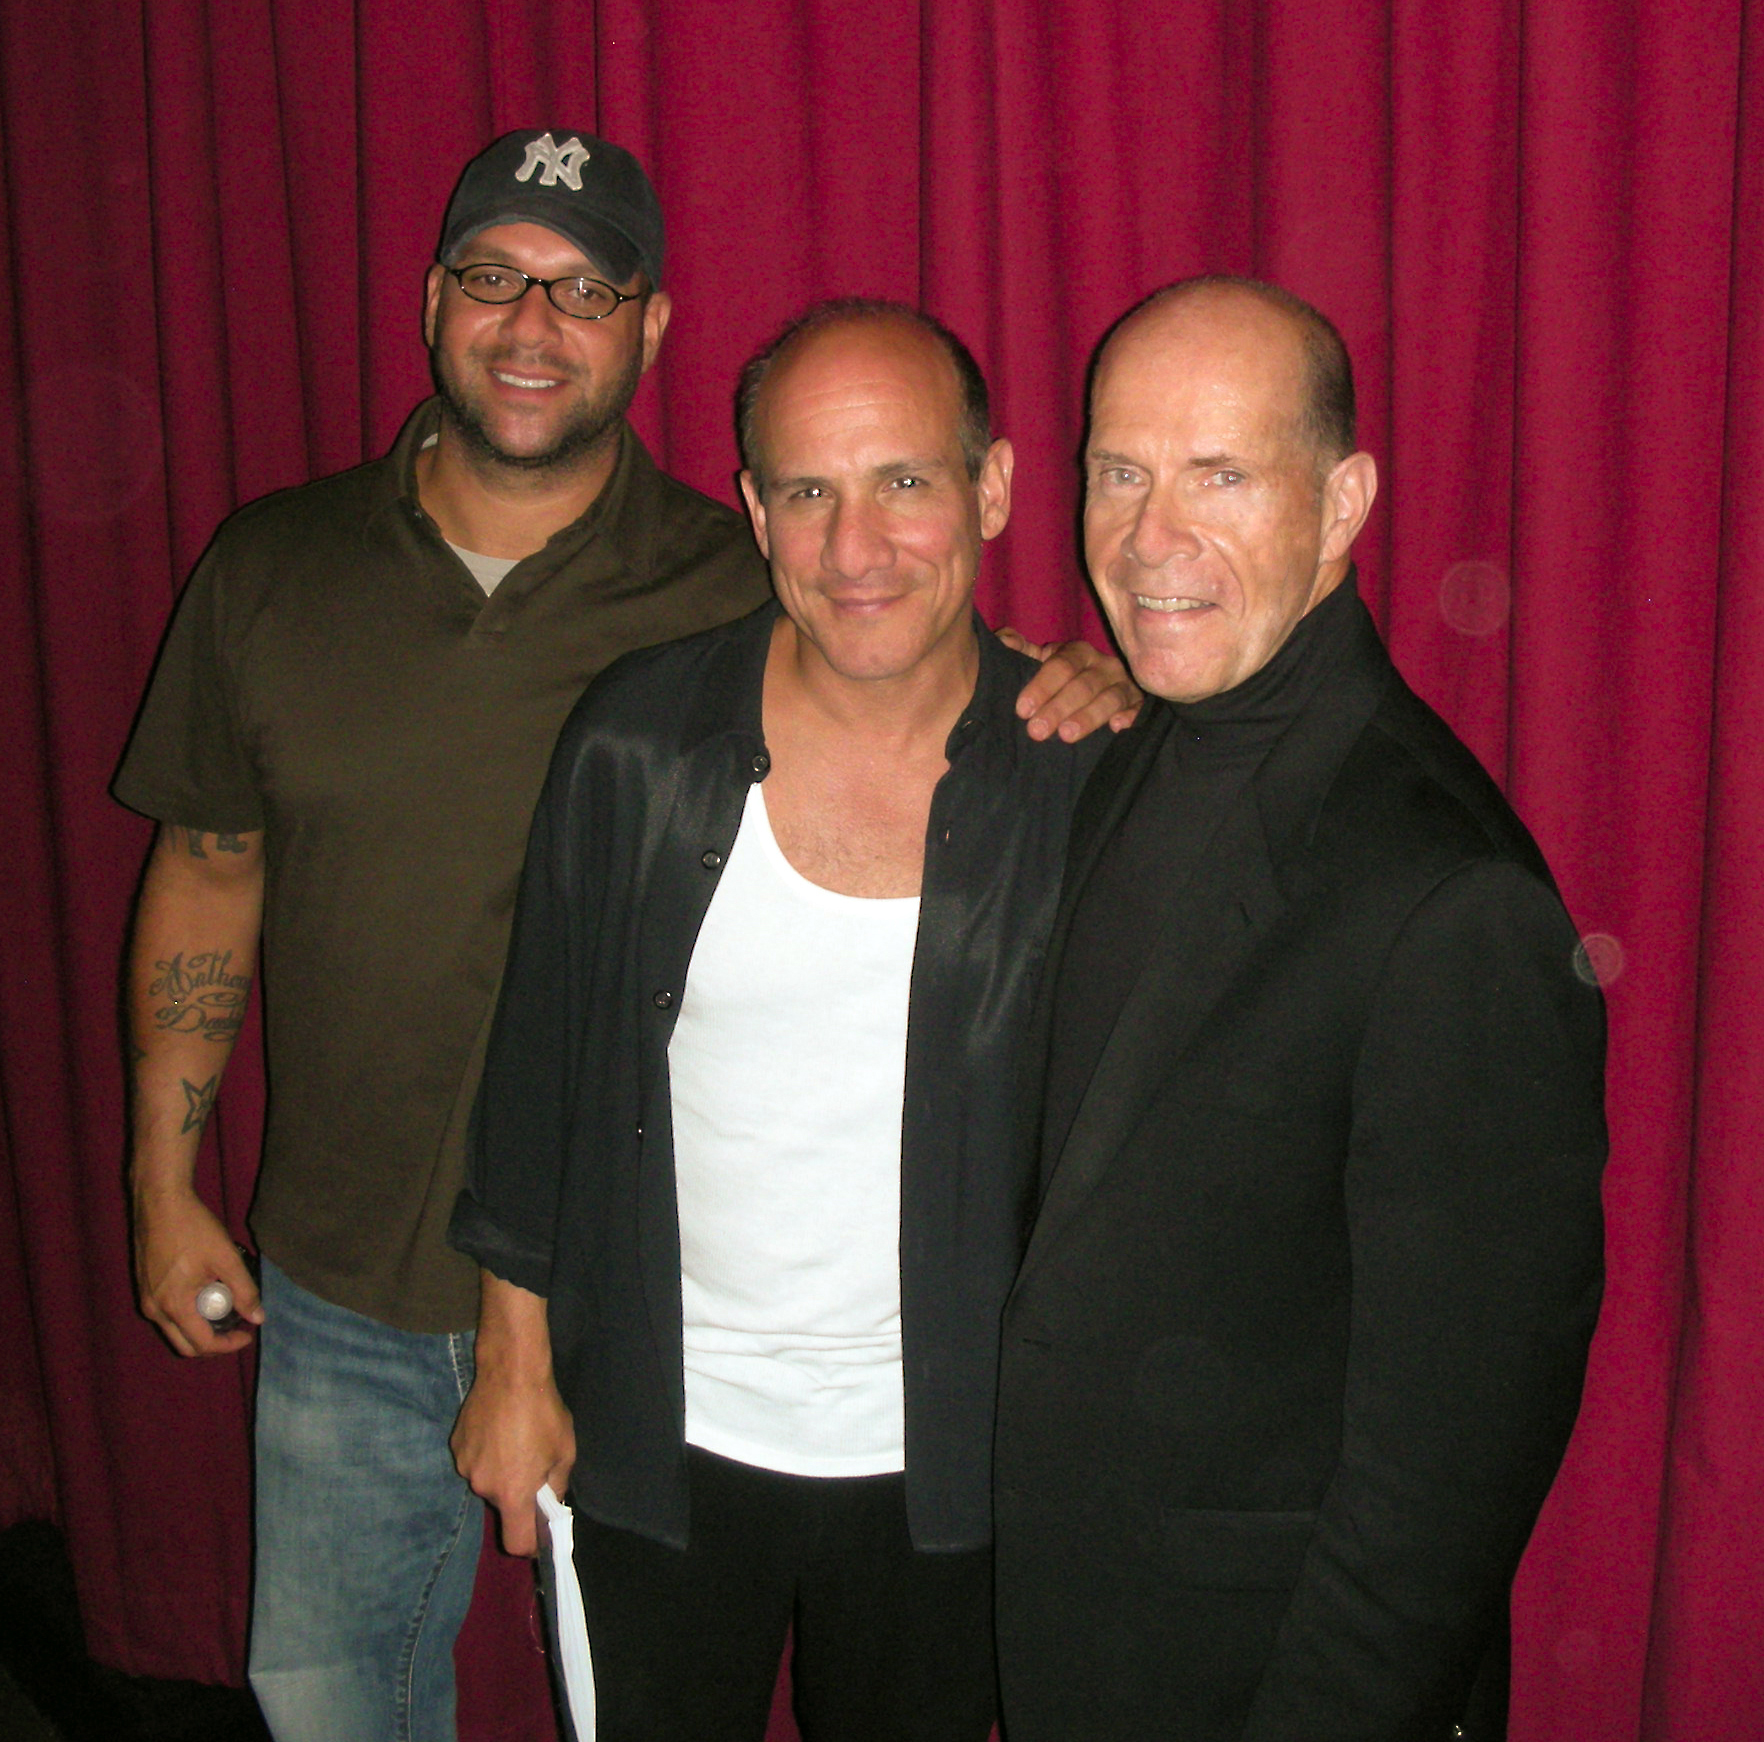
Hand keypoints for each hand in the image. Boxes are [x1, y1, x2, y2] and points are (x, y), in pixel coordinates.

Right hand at [132, 1187, 260, 1357]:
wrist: (160, 1202)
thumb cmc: (193, 1228)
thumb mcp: (226, 1258)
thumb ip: (244, 1290)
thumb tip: (258, 1318)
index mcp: (174, 1306)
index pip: (202, 1344)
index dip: (229, 1345)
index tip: (248, 1333)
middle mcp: (154, 1310)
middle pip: (185, 1344)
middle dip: (213, 1343)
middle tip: (236, 1328)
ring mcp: (146, 1299)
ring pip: (175, 1330)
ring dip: (200, 1328)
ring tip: (223, 1309)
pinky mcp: (144, 1288)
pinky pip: (167, 1314)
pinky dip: (187, 1314)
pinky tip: (204, 1294)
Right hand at [451, 1364, 576, 1557]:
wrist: (510, 1371)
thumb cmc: (543, 1412)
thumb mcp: (564, 1451)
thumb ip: (556, 1486)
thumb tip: (550, 1503)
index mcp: (512, 1492)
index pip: (515, 1542)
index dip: (530, 1543)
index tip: (539, 1532)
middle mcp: (482, 1485)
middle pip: (501, 1505)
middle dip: (517, 1493)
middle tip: (532, 1463)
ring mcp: (464, 1465)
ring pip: (487, 1481)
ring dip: (501, 1471)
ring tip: (515, 1439)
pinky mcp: (455, 1445)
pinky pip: (474, 1460)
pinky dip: (486, 1454)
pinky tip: (498, 1429)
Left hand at [998, 628, 1142, 740]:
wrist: (1092, 692)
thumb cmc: (1060, 679)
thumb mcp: (1039, 661)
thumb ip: (1020, 651)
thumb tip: (1006, 640)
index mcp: (1078, 652)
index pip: (1060, 666)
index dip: (1041, 687)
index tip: (1022, 710)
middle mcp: (1103, 665)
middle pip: (1082, 685)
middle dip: (1058, 707)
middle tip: (1037, 730)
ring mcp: (1123, 684)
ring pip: (1109, 698)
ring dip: (1088, 716)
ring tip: (1067, 734)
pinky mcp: (1137, 703)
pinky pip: (1138, 708)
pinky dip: (1130, 715)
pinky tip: (1117, 727)